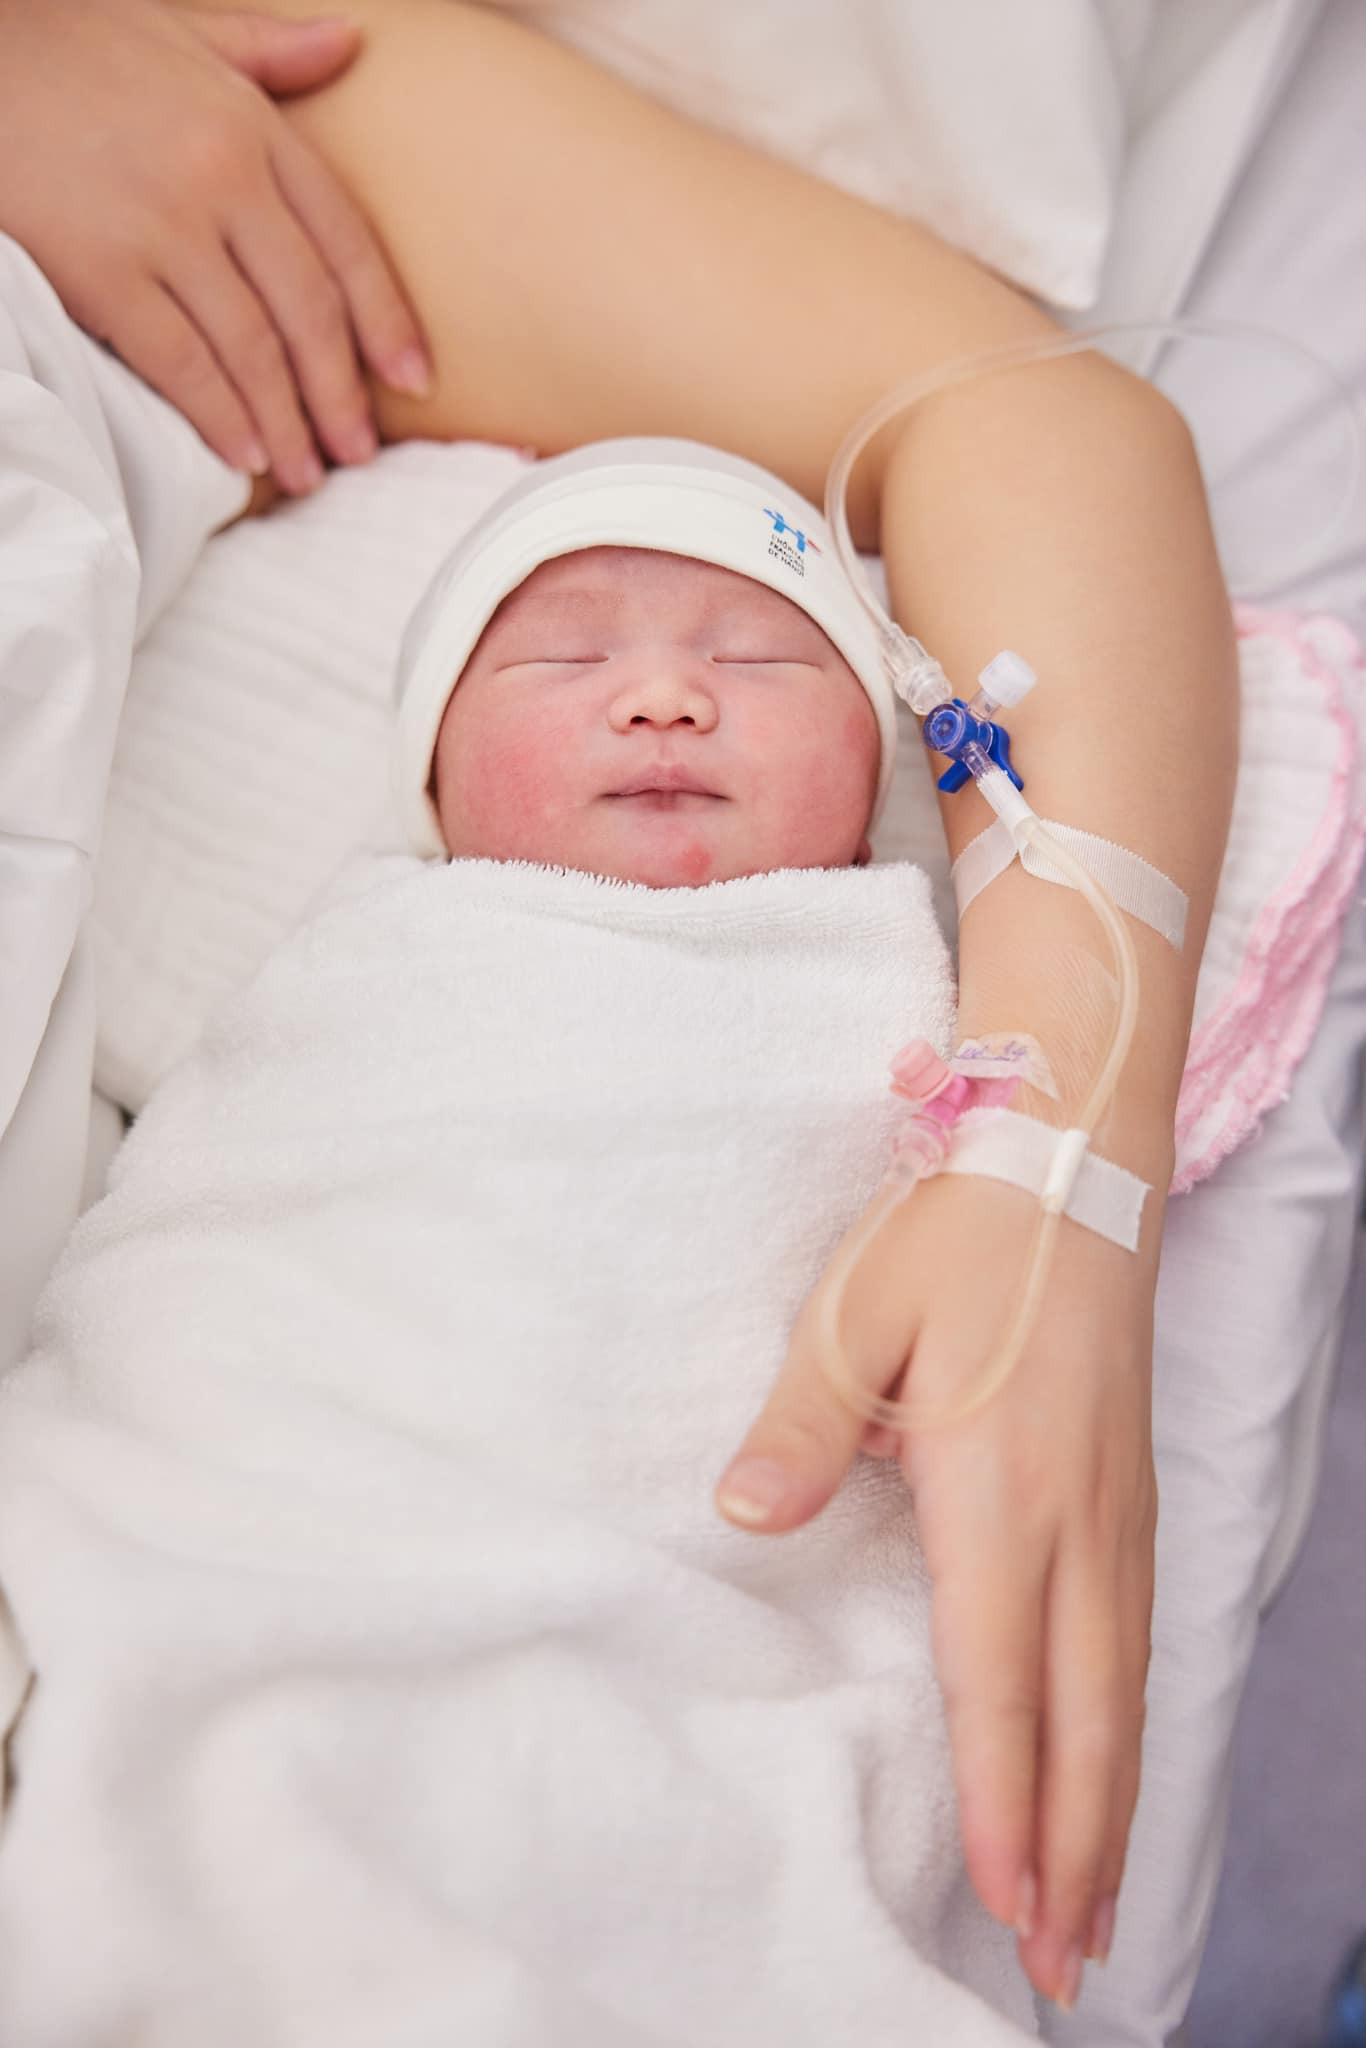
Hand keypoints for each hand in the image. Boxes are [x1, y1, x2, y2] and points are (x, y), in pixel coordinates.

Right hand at [0, 0, 429, 492]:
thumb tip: (348, 42)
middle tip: (357, 454)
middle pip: (309, 310)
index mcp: (251, 126)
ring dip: (285, 423)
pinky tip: (243, 455)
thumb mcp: (176, 26)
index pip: (346, 241)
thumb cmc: (64, 42)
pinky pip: (180, 362)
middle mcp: (221, 178)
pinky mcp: (103, 269)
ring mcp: (162, 227)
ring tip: (305, 474)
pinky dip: (219, 416)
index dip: (386, 320)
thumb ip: (266, 49)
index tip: (413, 380)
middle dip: (340, 394)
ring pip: (252, 348)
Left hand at [715, 1166, 1159, 2012]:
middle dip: (1074, 1849)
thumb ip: (803, 1426)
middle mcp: (1076, 1519)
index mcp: (997, 1487)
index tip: (1003, 1900)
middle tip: (1061, 1959)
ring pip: (1126, 1691)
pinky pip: (1140, 1640)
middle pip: (1086, 1719)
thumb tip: (743, 1518)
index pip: (1000, 1678)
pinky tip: (1114, 1765)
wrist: (1072, 1162)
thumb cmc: (956, 1238)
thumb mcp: (854, 1313)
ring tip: (1095, 1905)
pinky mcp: (1131, 1489)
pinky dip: (1130, 1730)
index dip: (1002, 1800)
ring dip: (1112, 1807)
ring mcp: (1117, 1507)